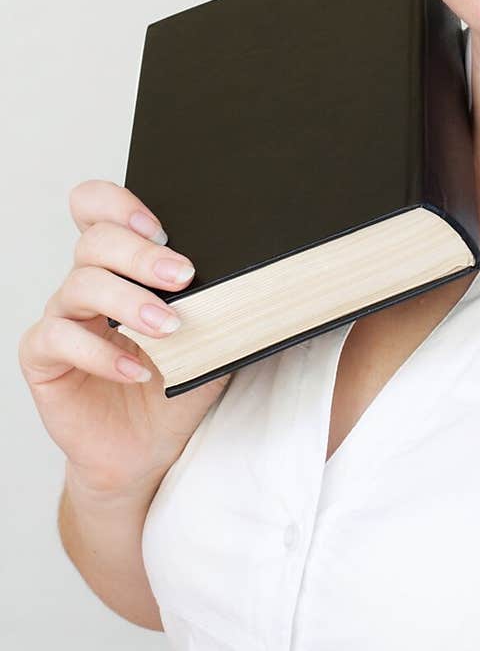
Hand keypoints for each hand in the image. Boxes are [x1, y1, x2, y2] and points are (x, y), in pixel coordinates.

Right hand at [19, 179, 231, 497]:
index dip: (118, 203)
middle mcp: (87, 281)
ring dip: (130, 302)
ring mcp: (63, 316)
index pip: (96, 206)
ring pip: (80, 284)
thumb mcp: (212, 336)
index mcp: (121, 262)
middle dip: (143, 254)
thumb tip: (264, 278)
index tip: (160, 227)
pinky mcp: (44, 357)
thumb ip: (225, 303)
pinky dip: (101, 353)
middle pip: (96, 241)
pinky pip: (58, 339)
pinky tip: (138, 370)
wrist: (148, 447)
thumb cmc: (178, 380)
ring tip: (169, 327)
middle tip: (184, 275)